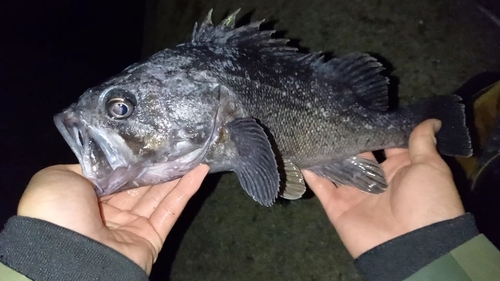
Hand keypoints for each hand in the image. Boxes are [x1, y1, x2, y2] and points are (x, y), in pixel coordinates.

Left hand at [17, 163, 209, 273]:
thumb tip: (107, 164)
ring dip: (177, 174)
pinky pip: (170, 210)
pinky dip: (186, 190)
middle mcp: (109, 213)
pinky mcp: (151, 239)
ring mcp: (132, 228)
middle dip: (158, 165)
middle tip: (178, 144)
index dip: (134, 160)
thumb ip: (85, 167)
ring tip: (194, 152)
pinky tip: (200, 170)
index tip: (152, 142)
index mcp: (85, 200)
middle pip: (140, 184)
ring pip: (158, 195)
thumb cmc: (59, 212)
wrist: (68, 254)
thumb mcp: (57, 179)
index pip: (116, 176)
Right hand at [302, 119, 464, 257]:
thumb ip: (421, 142)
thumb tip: (431, 120)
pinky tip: (302, 154)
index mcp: (400, 169)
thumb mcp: (430, 166)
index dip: (376, 129)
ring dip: (327, 153)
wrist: (413, 245)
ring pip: (337, 169)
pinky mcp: (338, 207)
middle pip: (358, 155)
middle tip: (334, 115)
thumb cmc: (426, 201)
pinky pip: (322, 187)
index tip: (363, 109)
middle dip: (348, 138)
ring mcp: (355, 194)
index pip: (385, 145)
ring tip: (314, 129)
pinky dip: (311, 174)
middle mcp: (376, 181)